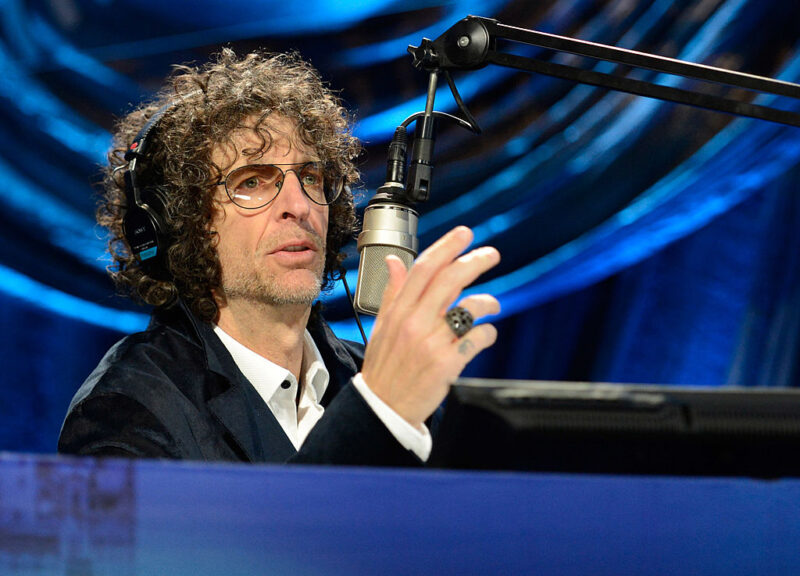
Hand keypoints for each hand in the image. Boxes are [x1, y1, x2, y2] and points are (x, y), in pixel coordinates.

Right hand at [361, 226, 500, 427]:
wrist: (383, 408)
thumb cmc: (384, 366)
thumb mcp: (382, 326)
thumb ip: (392, 293)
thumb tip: (395, 262)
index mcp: (398, 311)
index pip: (424, 268)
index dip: (447, 247)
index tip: (464, 234)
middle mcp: (414, 323)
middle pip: (450, 280)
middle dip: (475, 261)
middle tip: (491, 254)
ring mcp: (431, 343)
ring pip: (469, 308)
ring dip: (488, 301)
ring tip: (493, 305)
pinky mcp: (447, 364)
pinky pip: (477, 339)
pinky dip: (487, 334)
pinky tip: (485, 335)